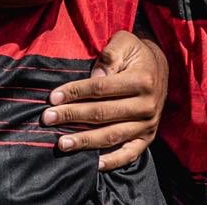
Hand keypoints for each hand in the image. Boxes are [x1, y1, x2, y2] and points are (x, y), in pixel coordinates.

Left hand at [41, 30, 167, 170]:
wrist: (159, 68)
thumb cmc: (135, 54)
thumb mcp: (124, 42)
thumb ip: (109, 55)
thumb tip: (94, 77)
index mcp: (142, 80)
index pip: (101, 89)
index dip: (75, 92)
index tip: (53, 97)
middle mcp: (147, 105)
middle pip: (103, 114)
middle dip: (72, 116)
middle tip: (48, 118)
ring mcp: (148, 124)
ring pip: (112, 136)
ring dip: (85, 141)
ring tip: (62, 143)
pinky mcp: (147, 137)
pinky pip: (130, 153)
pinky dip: (113, 162)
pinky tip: (95, 165)